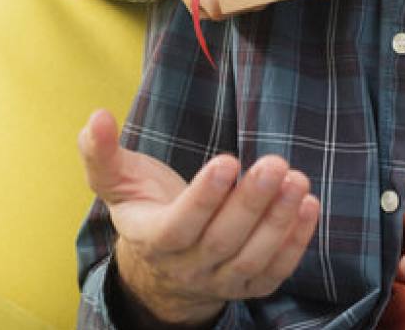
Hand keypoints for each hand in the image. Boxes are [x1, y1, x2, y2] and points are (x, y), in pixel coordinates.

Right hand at [79, 110, 321, 324]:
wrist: (162, 264)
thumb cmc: (143, 206)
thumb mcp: (116, 180)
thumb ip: (101, 151)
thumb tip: (96, 117)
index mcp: (152, 240)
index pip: (178, 226)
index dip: (203, 198)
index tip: (228, 161)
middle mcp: (186, 268)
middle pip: (221, 241)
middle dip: (251, 203)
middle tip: (275, 164)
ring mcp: (219, 282)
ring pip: (251, 258)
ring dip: (278, 221)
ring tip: (297, 180)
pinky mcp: (248, 287)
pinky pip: (275, 272)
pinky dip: (295, 243)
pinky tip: (308, 206)